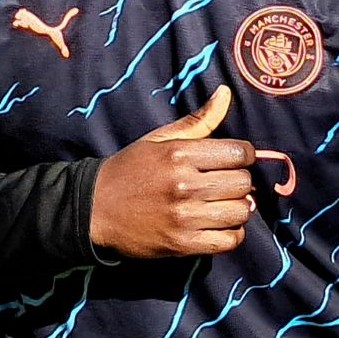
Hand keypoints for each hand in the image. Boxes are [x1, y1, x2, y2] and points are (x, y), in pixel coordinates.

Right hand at [89, 85, 258, 257]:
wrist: (94, 209)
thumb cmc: (130, 170)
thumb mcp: (159, 139)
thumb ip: (198, 120)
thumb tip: (226, 92)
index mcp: (179, 154)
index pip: (239, 152)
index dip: (243, 155)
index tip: (235, 160)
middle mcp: (184, 185)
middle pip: (242, 183)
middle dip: (240, 182)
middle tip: (226, 183)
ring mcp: (184, 217)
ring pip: (240, 212)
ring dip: (237, 208)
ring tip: (223, 204)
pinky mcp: (182, 244)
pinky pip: (229, 240)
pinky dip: (231, 234)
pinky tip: (219, 225)